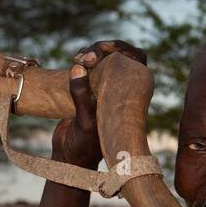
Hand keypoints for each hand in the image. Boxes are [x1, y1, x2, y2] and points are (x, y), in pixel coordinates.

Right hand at [50, 39, 146, 168]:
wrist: (69, 157)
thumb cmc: (84, 145)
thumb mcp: (85, 122)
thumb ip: (81, 96)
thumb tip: (78, 68)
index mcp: (129, 96)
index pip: (136, 61)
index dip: (123, 49)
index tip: (103, 49)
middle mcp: (120, 89)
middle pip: (119, 55)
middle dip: (102, 49)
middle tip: (86, 56)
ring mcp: (105, 88)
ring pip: (103, 59)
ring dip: (90, 53)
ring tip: (76, 60)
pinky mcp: (89, 90)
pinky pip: (89, 67)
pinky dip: (82, 61)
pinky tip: (73, 63)